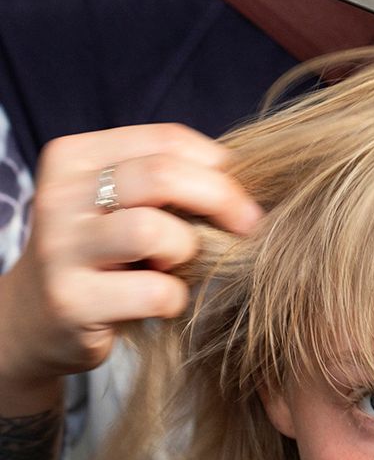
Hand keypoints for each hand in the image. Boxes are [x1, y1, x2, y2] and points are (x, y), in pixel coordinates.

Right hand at [0, 124, 261, 395]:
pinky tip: (163, 300)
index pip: (166, 139)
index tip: (243, 191)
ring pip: (153, 230)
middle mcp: (58, 197)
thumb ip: (172, 179)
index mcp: (73, 157)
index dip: (219, 163)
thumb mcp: (125, 202)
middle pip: (162, 175)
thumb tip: (253, 173)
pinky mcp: (70, 302)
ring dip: (186, 249)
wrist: (35, 320)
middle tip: (248, 224)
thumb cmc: (106, 251)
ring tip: (178, 263)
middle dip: (221, 198)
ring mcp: (59, 250)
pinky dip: (175, 298)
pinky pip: (154, 291)